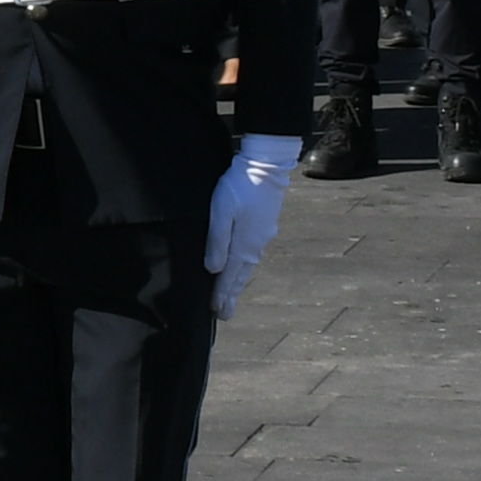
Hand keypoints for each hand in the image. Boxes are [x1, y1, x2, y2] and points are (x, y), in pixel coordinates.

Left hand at [206, 134, 297, 318]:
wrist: (267, 166)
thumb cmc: (239, 186)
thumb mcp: (221, 212)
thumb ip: (217, 241)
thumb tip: (214, 270)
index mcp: (244, 246)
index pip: (229, 277)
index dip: (220, 295)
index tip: (214, 311)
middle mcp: (255, 246)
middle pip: (240, 277)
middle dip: (231, 296)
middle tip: (224, 315)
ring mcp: (262, 236)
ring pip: (247, 267)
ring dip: (238, 283)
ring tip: (232, 297)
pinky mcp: (264, 226)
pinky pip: (252, 255)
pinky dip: (244, 268)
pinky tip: (242, 267)